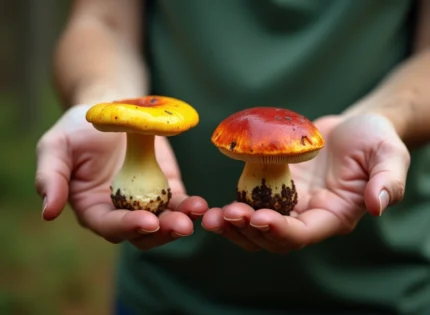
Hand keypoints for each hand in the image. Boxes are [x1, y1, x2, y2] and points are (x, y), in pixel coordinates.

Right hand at [35, 104, 207, 249]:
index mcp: (92, 208)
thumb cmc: (78, 129)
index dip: (127, 226)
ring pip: (165, 220)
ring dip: (181, 220)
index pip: (109, 226)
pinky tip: (200, 204)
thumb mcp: (55, 147)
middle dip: (161, 232)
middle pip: (142, 232)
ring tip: (195, 213)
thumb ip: (50, 177)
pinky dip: (189, 205)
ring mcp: (146, 200)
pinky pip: (179, 201)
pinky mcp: (167, 187)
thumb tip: (48, 211)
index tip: (147, 221)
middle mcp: (121, 211)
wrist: (111, 110)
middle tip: (181, 226)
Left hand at [202, 114, 409, 252]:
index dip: (281, 230)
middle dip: (248, 230)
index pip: (304, 233)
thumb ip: (387, 181)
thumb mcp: (389, 155)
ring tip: (209, 215)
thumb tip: (378, 205)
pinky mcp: (274, 187)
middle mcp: (307, 216)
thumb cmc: (376, 140)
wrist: (355, 126)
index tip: (258, 217)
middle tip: (224, 215)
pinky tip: (210, 203)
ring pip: (255, 227)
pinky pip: (249, 204)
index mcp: (334, 216)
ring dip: (233, 225)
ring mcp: (288, 203)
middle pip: (273, 237)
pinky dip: (231, 207)